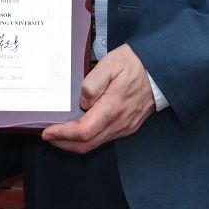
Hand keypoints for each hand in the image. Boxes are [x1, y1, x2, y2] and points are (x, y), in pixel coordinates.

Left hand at [41, 44, 155, 153]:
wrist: (161, 69)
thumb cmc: (135, 64)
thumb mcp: (110, 64)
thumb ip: (92, 83)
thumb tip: (82, 101)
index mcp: (113, 108)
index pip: (83, 132)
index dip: (63, 135)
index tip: (47, 132)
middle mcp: (120, 123)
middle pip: (87, 144)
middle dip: (64, 143)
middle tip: (48, 136)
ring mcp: (125, 127)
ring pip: (96, 144)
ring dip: (75, 142)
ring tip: (59, 133)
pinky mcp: (129, 126)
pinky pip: (105, 138)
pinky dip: (88, 138)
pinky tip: (79, 129)